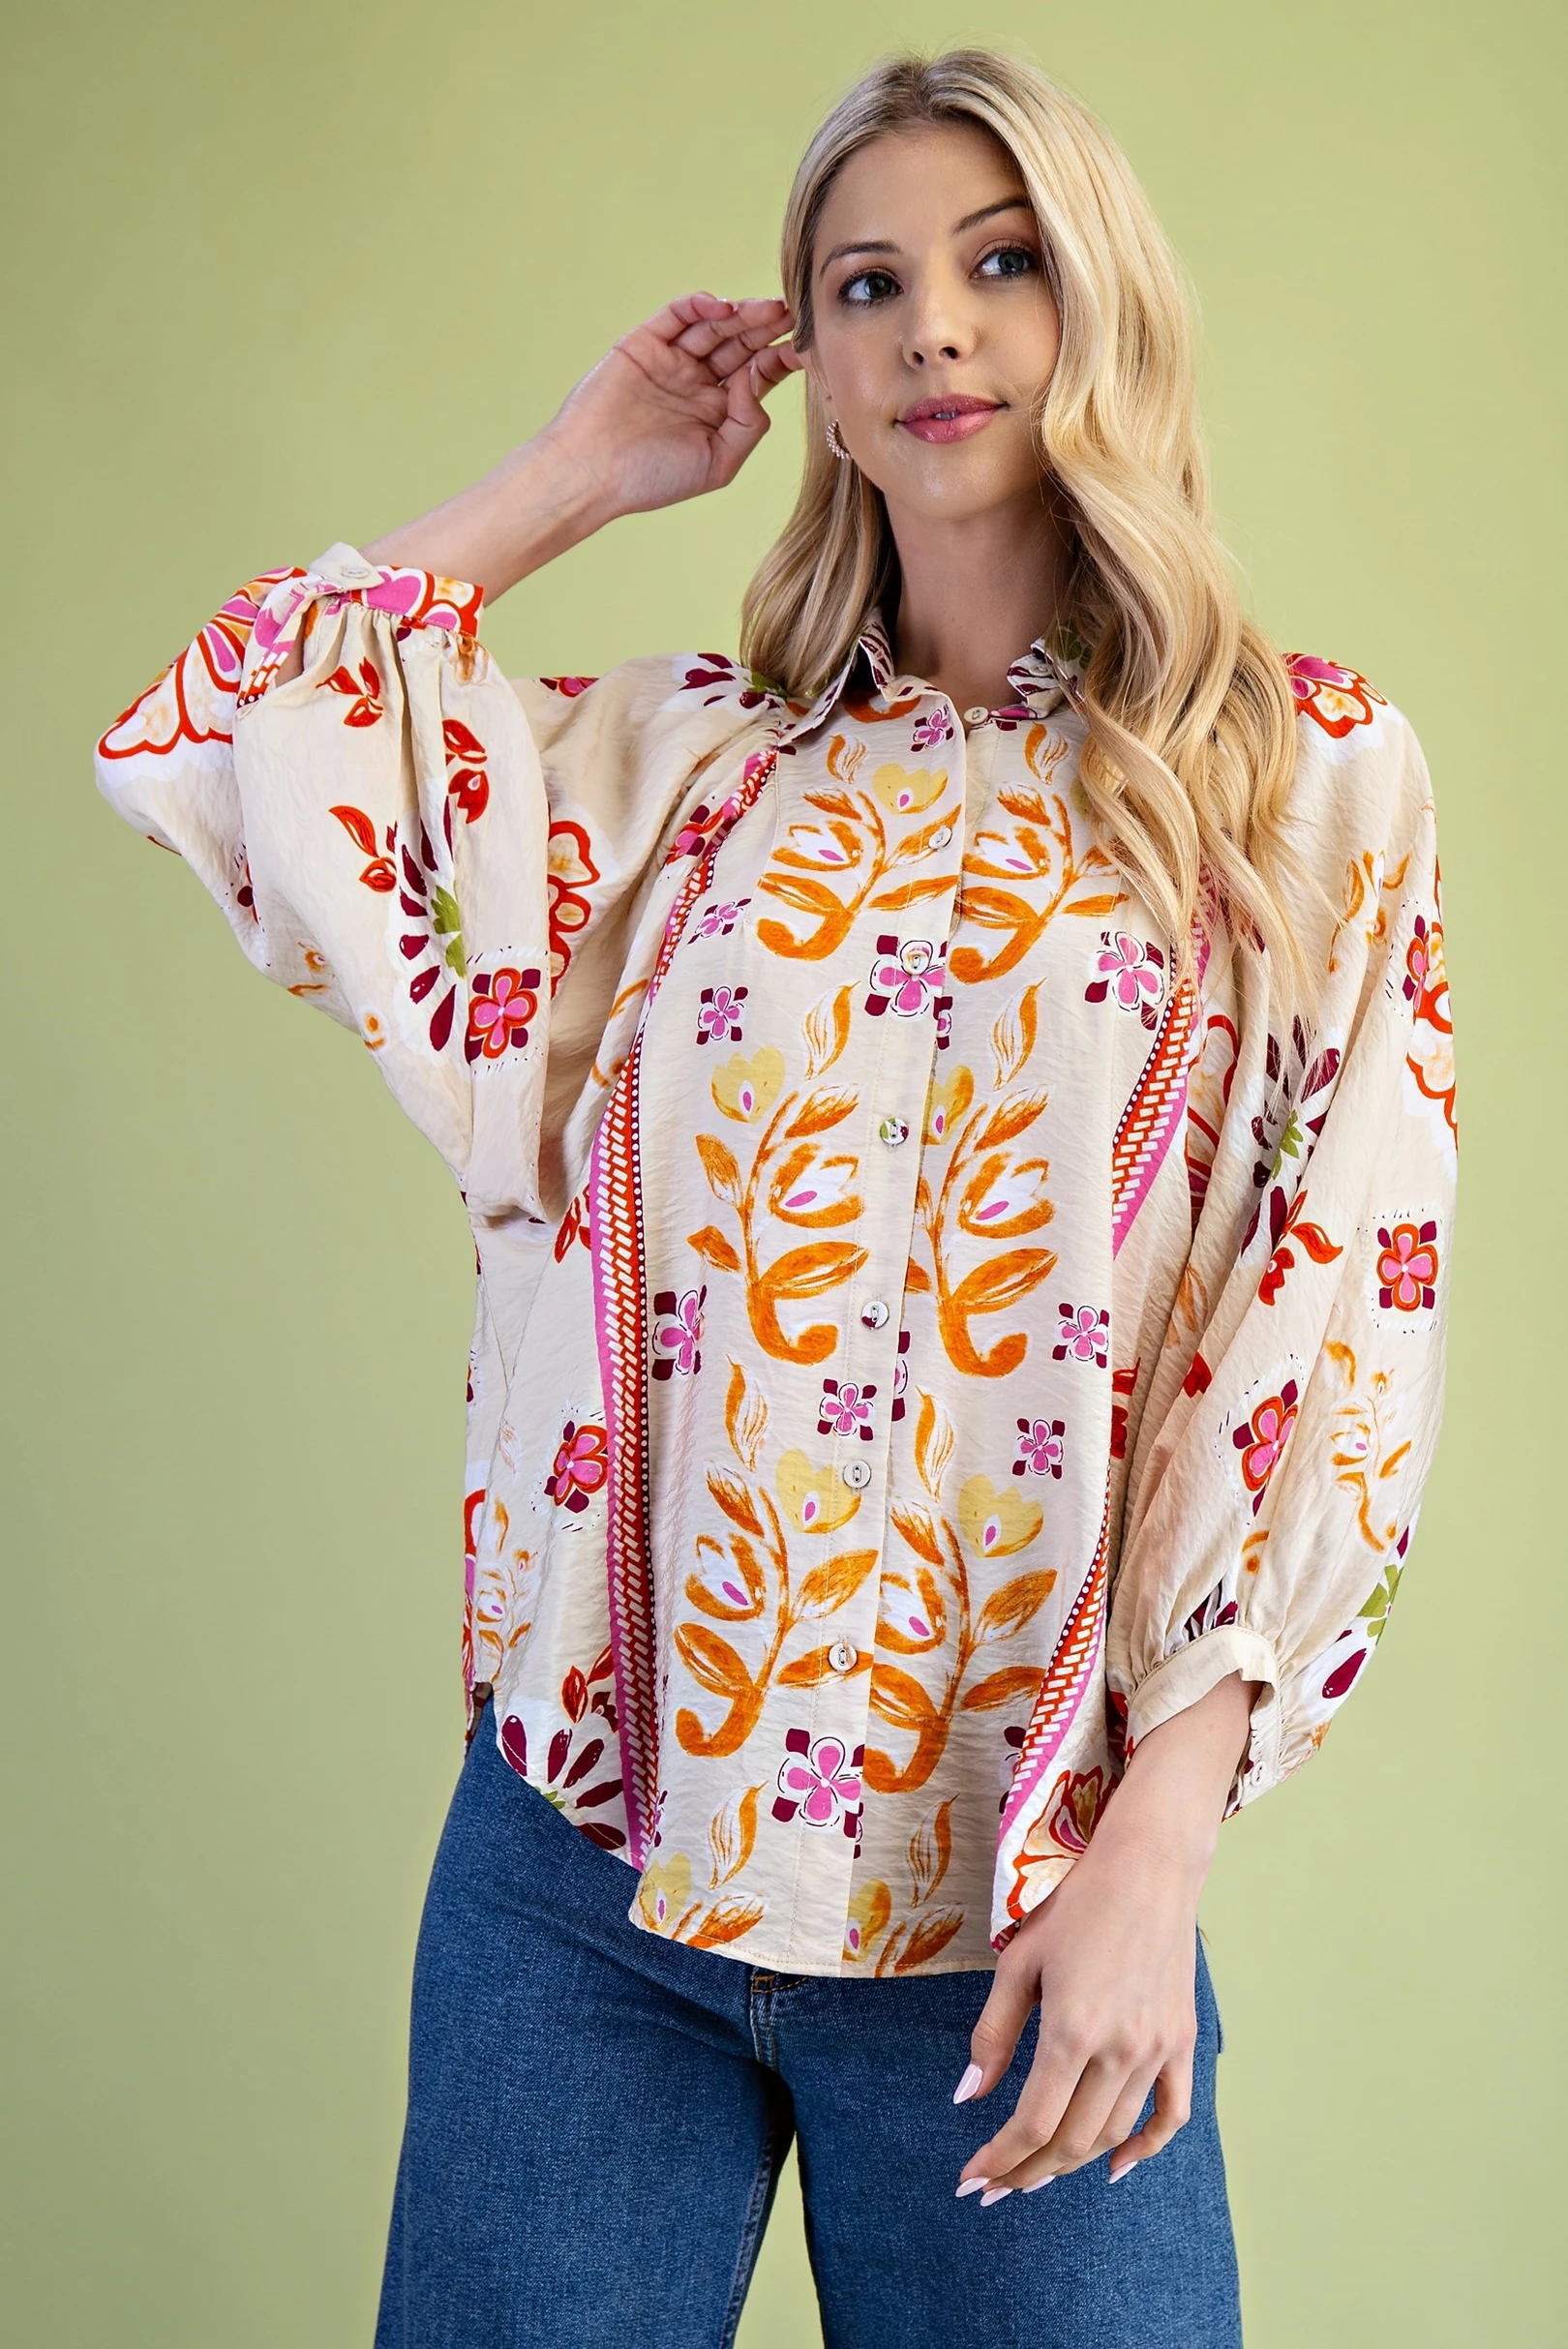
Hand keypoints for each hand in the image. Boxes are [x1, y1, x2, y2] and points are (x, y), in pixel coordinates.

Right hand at [541, 293, 800, 522]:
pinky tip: (723, 308)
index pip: (758, 374)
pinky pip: (676, 316)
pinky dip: (699, 306)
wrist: (591, 473)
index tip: (806, 349)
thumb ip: (748, 425)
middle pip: (741, 345)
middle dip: (767, 329)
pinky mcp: (643, 343)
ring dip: (742, 314)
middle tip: (794, 314)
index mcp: (717, 411)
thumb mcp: (718, 463)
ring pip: (714, 327)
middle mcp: (697, 381)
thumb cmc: (651, 479)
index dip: (781, 359)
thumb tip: (756, 379)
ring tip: (768, 309)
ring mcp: (671, 360)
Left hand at [954, 1672, 1256, 2200]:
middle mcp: (1120, 2049)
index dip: (999, 2158)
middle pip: (1071, 2139)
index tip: (972, 2177)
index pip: (1032, 2121)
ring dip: (1073, 2163)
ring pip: (1114, 2133)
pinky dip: (1145, 2149)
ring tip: (1037, 2172)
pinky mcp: (1182, 2041)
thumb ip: (994, 2032)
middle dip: (1027, 2171)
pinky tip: (1114, 2167)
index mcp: (1073, 2029)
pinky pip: (1170, 2114)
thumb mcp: (1020, 1961)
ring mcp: (1157, 2049)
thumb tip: (967, 2094)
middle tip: (995, 2186)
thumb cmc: (1077, 1903)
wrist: (1149, 1866)